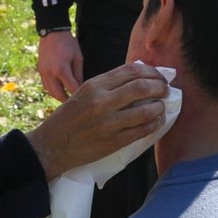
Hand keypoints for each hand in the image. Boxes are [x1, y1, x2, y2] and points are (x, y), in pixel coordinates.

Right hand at [25, 61, 170, 179]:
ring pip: (146, 110)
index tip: (158, 76)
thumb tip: (136, 76)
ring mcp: (109, 123)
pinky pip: (142, 130)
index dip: (150, 71)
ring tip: (161, 106)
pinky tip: (156, 122)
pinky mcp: (113, 141)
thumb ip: (107, 85)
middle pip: (142, 88)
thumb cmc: (67, 118)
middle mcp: (102, 102)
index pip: (130, 71)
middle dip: (160, 87)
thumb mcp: (83, 93)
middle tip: (165, 90)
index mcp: (94, 86)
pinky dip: (154, 124)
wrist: (52, 145)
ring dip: (159, 107)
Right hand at [35, 30, 82, 102]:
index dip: (78, 95)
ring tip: (67, 98)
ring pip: (50, 91)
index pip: (71, 89)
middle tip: (76, 103)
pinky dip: (52, 89)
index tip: (84, 100)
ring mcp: (43, 72)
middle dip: (67, 100)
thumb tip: (80, 87)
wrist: (52, 32)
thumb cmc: (68, 43)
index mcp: (62, 70)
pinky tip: (59, 89)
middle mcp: (50, 73)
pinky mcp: (40, 70)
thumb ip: (78, 74)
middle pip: (59, 94)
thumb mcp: (78, 58)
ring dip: (58, 96)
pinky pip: (45, 85)